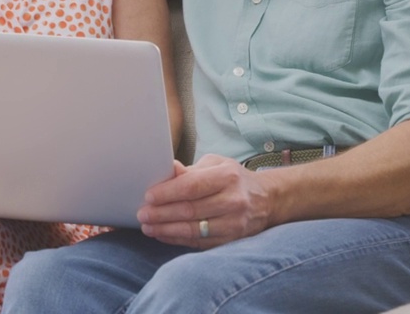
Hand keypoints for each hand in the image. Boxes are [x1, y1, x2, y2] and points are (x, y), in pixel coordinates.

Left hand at [137, 155, 273, 248]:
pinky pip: (200, 243)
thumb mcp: (217, 165)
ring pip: (194, 230)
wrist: (267, 200)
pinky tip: (163, 234)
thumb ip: (191, 170)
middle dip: (162, 213)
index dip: (168, 193)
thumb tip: (167, 169)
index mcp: (228, 176)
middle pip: (190, 210)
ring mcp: (234, 223)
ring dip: (166, 229)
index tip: (148, 196)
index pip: (192, 186)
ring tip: (148, 227)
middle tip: (142, 214)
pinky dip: (178, 239)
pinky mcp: (232, 240)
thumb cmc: (234, 179)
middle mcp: (233, 200)